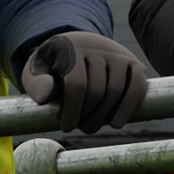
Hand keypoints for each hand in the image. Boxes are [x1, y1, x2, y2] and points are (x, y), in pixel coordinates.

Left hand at [20, 31, 148, 131]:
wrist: (77, 45)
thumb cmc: (53, 65)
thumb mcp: (36, 71)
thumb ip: (36, 84)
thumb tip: (46, 96)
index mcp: (71, 47)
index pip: (76, 84)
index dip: (72, 110)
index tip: (66, 127)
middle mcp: (97, 47)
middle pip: (97, 91)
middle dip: (87, 117)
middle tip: (78, 127)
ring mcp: (117, 54)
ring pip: (116, 91)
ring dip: (104, 117)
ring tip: (91, 127)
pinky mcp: (133, 62)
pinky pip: (137, 86)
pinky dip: (129, 107)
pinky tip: (117, 123)